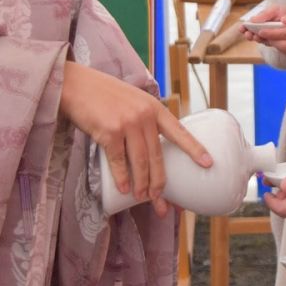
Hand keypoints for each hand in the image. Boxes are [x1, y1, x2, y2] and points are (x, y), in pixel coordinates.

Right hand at [60, 62, 212, 215]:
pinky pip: (118, 161)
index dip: (194, 149)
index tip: (208, 163)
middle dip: (160, 182)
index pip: (179, 131)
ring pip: (140, 162)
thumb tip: (149, 153)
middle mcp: (145, 115)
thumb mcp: (133, 101)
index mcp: (154, 108)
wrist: (76, 85)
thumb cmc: (103, 96)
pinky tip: (124, 189)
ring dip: (142, 184)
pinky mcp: (109, 132)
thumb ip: (144, 120)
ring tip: (143, 198)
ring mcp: (127, 123)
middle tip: (161, 201)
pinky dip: (122, 178)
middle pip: (157, 156)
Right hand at [240, 4, 285, 42]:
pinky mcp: (276, 43)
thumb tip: (253, 20)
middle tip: (248, 34)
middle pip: (253, 34)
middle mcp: (264, 30)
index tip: (243, 28)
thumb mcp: (276, 10)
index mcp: (262, 21)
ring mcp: (270, 37)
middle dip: (249, 34)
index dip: (245, 27)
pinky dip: (266, 42)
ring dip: (257, 39)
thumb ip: (265, 14)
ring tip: (256, 37)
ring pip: (260, 40)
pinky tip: (266, 39)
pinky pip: (270, 43)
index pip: (250, 25)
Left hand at [255, 10, 285, 57]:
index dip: (273, 32)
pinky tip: (273, 41)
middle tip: (258, 34)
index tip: (261, 30)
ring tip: (264, 37)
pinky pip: (285, 53)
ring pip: (283, 50)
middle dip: (269, 39)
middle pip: (283, 44)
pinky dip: (277, 47)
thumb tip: (283, 20)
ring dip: (272, 44)